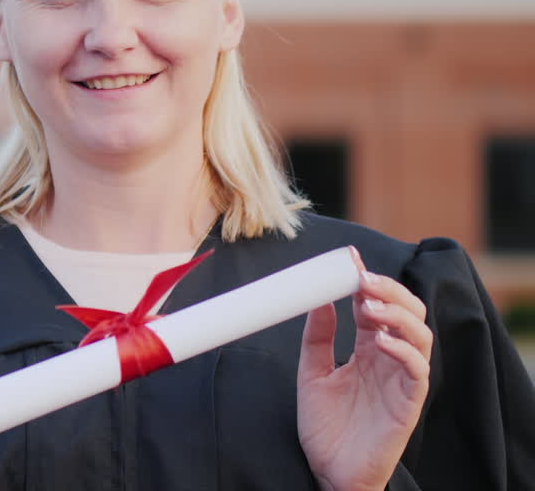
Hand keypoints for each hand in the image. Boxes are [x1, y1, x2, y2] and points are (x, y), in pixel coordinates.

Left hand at [297, 247, 431, 490]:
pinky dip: (404, 350)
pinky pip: (418, 370)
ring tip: (369, 305)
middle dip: (388, 290)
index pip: (374, 305)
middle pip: (406, 312)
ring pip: (420, 334)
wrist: (329, 471)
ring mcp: (401, 380)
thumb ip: (317, 338)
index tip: (348, 260)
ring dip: (397, 315)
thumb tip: (319, 298)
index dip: (365, 281)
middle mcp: (388, 359)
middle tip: (362, 278)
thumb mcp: (311, 374)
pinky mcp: (409, 403)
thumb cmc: (325, 426)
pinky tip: (381, 341)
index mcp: (366, 349)